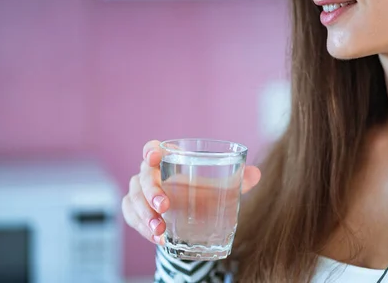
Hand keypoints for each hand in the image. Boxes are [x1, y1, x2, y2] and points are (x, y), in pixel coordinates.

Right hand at [121, 139, 261, 244]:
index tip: (154, 156)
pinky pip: (131, 217)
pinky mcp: (135, 211)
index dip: (150, 150)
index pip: (153, 149)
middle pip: (142, 177)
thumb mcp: (218, 187)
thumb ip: (237, 180)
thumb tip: (256, 174)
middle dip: (151, 192)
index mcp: (167, 161)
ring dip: (145, 215)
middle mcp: (149, 174)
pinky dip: (142, 228)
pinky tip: (158, 238)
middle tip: (164, 206)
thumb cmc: (200, 193)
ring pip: (133, 199)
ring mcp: (139, 193)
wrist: (189, 217)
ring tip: (160, 230)